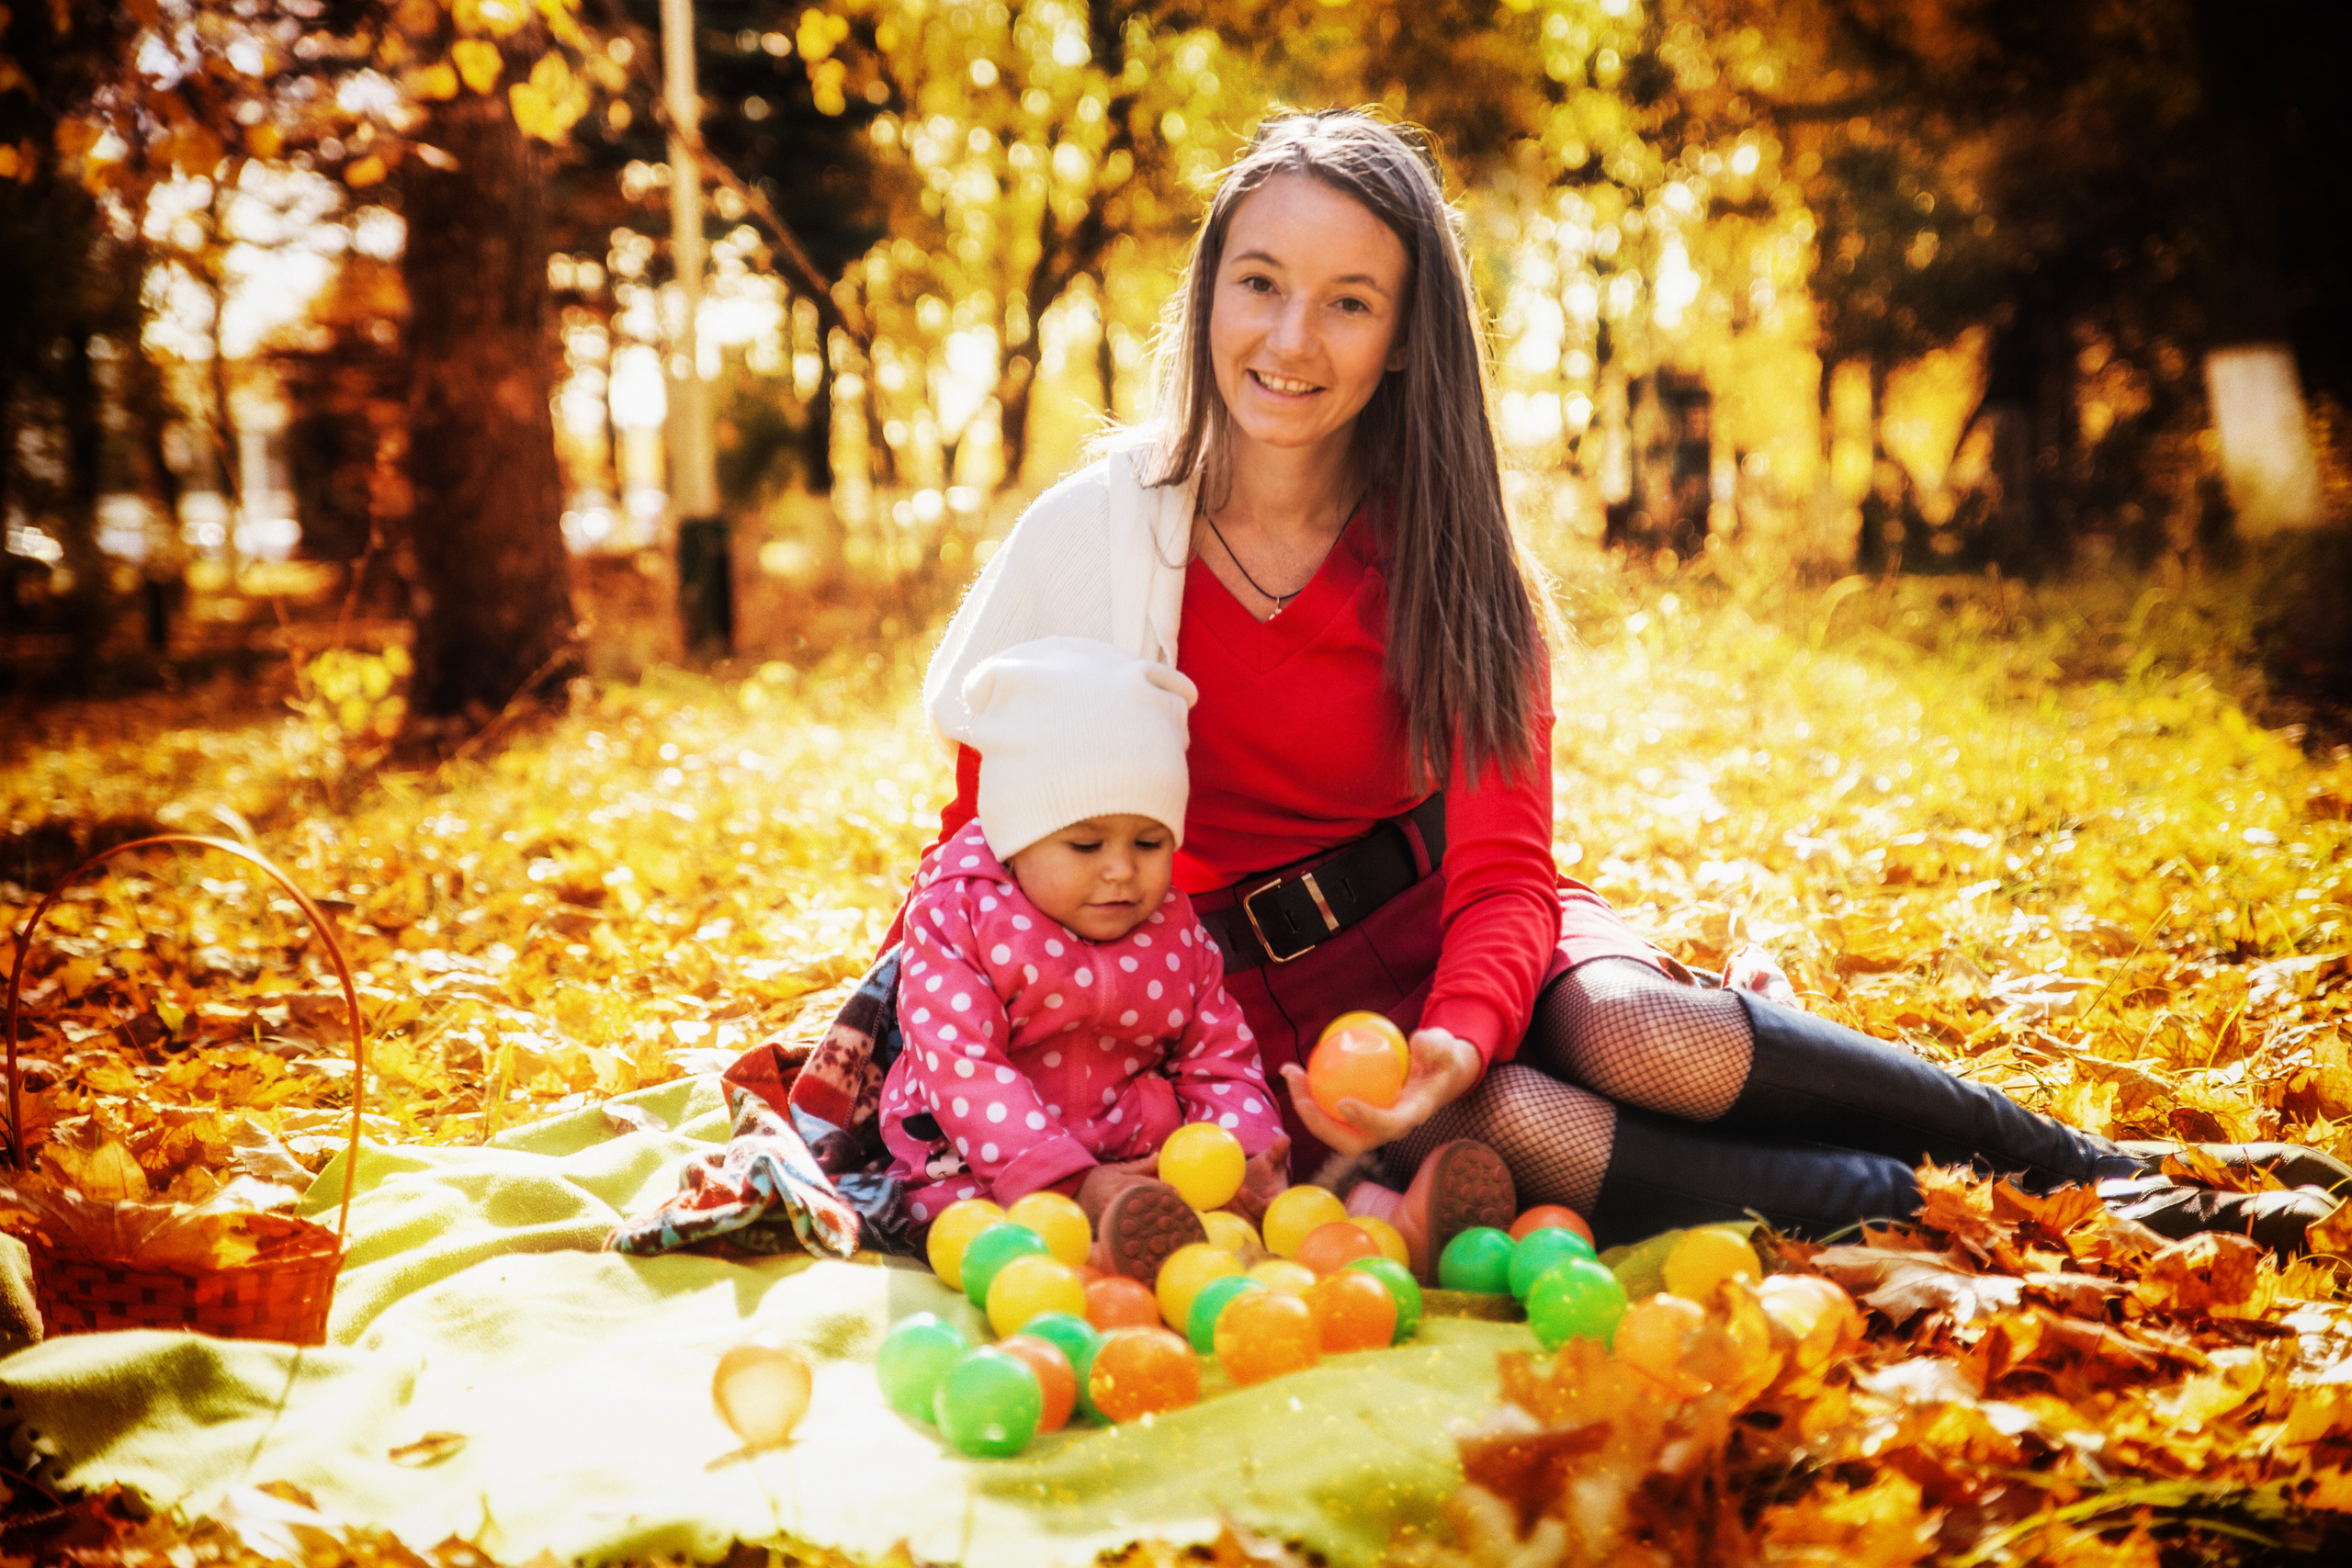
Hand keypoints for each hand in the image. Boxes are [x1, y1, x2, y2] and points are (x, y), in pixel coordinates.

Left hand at [1222, 1134, 1290, 1226]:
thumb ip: (1277, 1152)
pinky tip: (1204, 1203)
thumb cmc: (1264, 1171)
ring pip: (1237, 1220)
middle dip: (1248, 1206)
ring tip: (1222, 1197)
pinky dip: (1213, 1212)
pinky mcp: (1229, 1220)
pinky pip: (1221, 1218)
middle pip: (1255, 1217)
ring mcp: (1245, 1220)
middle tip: (1239, 1191)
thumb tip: (1285, 1138)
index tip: (1268, 1200)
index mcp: (1274, 1204)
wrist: (1249, 1183)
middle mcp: (1260, 1216)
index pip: (1272, 1207)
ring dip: (1229, 1211)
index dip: (1270, 1205)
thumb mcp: (1271, 1161)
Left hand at [1278, 1027, 1482, 1156]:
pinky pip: (1328, 1111)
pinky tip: (1296, 1069)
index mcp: (1411, 1116)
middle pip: (1350, 1141)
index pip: (1389, 1125)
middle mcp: (1387, 1129)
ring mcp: (1369, 1127)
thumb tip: (1418, 1043)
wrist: (1435, 1074)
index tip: (1342, 1102)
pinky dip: (1309, 1093)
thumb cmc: (1440, 1058)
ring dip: (1306, 1106)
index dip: (1366, 1119)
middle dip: (1320, 1124)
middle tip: (1300, 1092)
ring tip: (1290, 1073)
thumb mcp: (1446, 1047)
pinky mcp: (1356, 1118)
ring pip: (1332, 1128)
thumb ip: (1436, 1046)